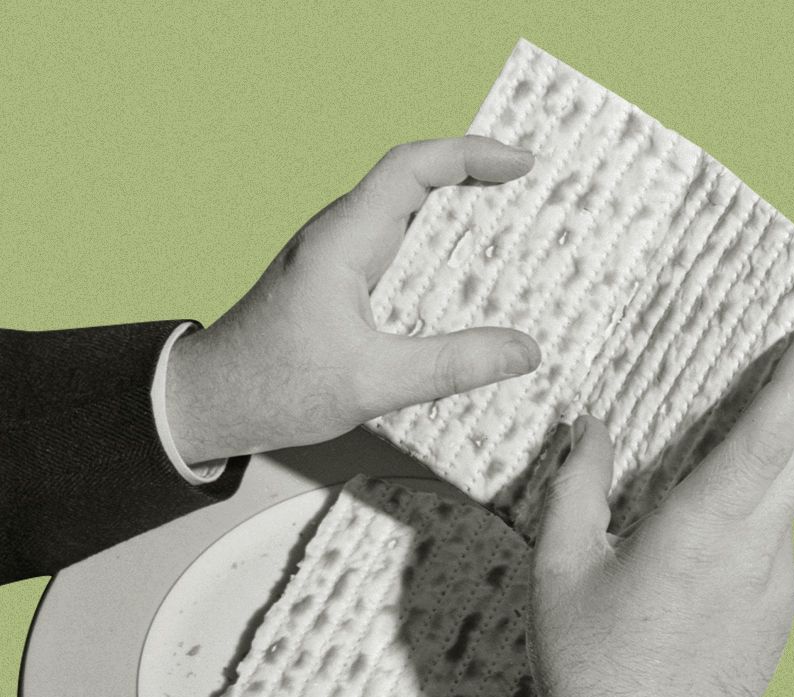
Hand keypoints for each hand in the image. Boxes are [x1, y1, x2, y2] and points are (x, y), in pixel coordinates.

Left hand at [165, 136, 541, 464]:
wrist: (212, 402)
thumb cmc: (275, 385)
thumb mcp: (373, 382)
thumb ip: (451, 366)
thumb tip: (525, 351)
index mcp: (343, 241)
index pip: (411, 170)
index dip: (469, 156)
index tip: (522, 163)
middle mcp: (343, 238)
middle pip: (419, 183)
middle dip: (480, 178)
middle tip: (540, 191)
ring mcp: (343, 259)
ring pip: (414, 217)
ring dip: (467, 217)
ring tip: (525, 230)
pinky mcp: (346, 285)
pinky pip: (407, 253)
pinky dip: (448, 255)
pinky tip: (480, 282)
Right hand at [529, 322, 793, 696]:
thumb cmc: (589, 665)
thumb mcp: (558, 568)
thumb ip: (577, 485)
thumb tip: (592, 427)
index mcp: (702, 528)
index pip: (770, 434)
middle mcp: (756, 554)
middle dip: (791, 420)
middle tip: (746, 410)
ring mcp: (778, 593)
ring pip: (790, 510)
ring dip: (760, 488)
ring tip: (690, 513)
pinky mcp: (781, 626)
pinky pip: (777, 558)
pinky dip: (751, 539)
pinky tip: (693, 574)